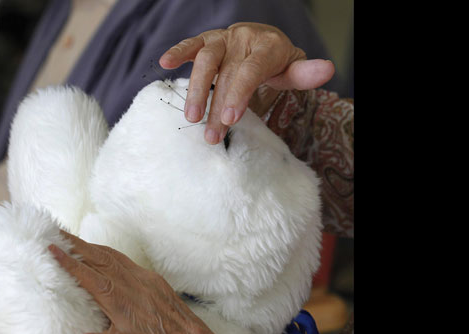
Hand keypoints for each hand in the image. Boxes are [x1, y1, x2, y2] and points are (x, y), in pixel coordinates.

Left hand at [48, 232, 229, 333]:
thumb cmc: (177, 333)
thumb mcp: (156, 299)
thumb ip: (133, 287)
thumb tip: (110, 278)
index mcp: (143, 282)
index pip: (110, 258)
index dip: (86, 246)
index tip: (64, 235)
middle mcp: (138, 292)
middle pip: (102, 264)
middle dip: (75, 249)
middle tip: (51, 235)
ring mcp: (137, 318)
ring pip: (105, 291)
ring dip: (79, 274)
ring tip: (56, 261)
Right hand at [159, 22, 334, 143]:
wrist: (261, 39)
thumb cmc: (276, 61)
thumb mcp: (292, 68)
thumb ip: (305, 73)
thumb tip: (327, 70)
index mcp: (267, 47)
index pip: (251, 71)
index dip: (239, 94)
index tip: (230, 118)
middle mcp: (243, 39)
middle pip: (227, 73)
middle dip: (216, 105)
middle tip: (211, 135)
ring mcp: (223, 39)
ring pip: (206, 60)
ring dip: (196, 89)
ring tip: (190, 118)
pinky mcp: (207, 40)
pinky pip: (191, 44)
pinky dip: (178, 52)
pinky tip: (164, 63)